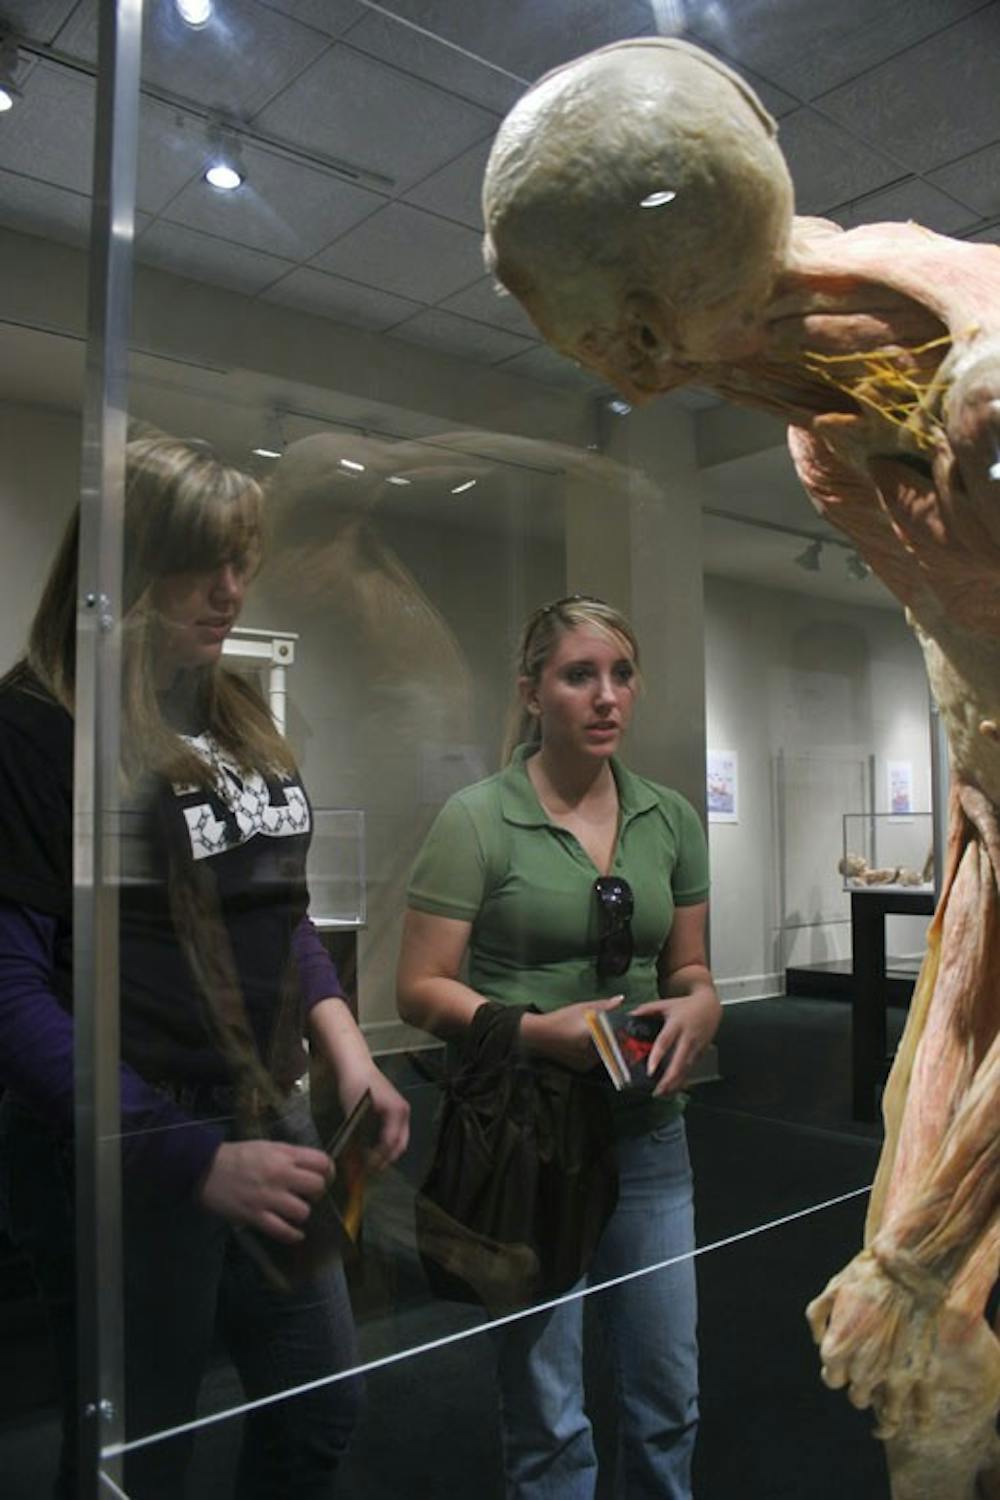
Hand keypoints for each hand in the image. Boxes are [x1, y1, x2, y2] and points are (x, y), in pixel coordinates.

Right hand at [198, 1139, 332, 1243]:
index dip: (328, 1172)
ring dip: (302, 1214)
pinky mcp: (255, 1216)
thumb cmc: (239, 1155)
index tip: (324, 1178)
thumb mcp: (268, 1146)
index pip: (322, 1162)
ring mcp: (268, 1197)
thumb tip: (313, 1168)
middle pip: (317, 1187)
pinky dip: (292, 1235)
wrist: (204, 1168)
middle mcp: (280, 1175)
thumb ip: (291, 1156)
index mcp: (284, 1155)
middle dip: (317, 1193)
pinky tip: (295, 1233)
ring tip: (295, 1211)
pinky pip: (282, 1231)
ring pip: (302, 1211)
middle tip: (308, 1195)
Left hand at [340, 1065, 410, 1171]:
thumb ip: (357, 1136)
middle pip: (400, 1145)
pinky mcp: (396, 1110)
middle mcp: (403, 1112)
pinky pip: (396, 1133)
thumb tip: (354, 1160)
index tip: (365, 1169)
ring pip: (400, 1140)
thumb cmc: (355, 1085)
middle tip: (370, 1171)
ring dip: (387, 1153)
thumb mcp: (354, 1111)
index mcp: (396, 1112)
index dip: (378, 1158)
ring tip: (371, 1162)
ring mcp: (401, 1111)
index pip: (390, 1143)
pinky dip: (387, 1144)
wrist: (356, 1064)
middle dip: (386, 1160)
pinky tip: (373, 1148)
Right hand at [518, 995, 622, 1071]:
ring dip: (606, 1046)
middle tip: (607, 1030)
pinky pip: (596, 1060)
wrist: (540, 1035)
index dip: (624, 1032)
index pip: (619, 1036)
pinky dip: (596, 1053)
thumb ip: (604, 1005)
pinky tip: (587, 1044)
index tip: (625, 1027)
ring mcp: (588, 1062)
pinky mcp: (583, 1068)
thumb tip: (620, 999)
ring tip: (593, 1035)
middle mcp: (593, 1052)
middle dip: (615, 1039)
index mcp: (595, 1035)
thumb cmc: (562, 1019)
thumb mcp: (583, 1008)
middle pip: (614, 1046)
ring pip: (606, 1054)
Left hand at [631, 985, 720, 1095]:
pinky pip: (691, 1071)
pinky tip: (673, 1090)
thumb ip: (647, 1009)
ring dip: (675, 1083)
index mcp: (677, 1024)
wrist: (710, 1007)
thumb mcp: (666, 1004)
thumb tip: (629, 1015)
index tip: (650, 1070)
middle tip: (657, 1090)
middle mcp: (687, 1038)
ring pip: (686, 1069)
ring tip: (662, 1093)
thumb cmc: (686, 1006)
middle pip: (679, 1061)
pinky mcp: (701, 1054)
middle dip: (669, 1078)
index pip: (666, 1041)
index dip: (658, 1056)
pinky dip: (682, 1082)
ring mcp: (696, 1048)